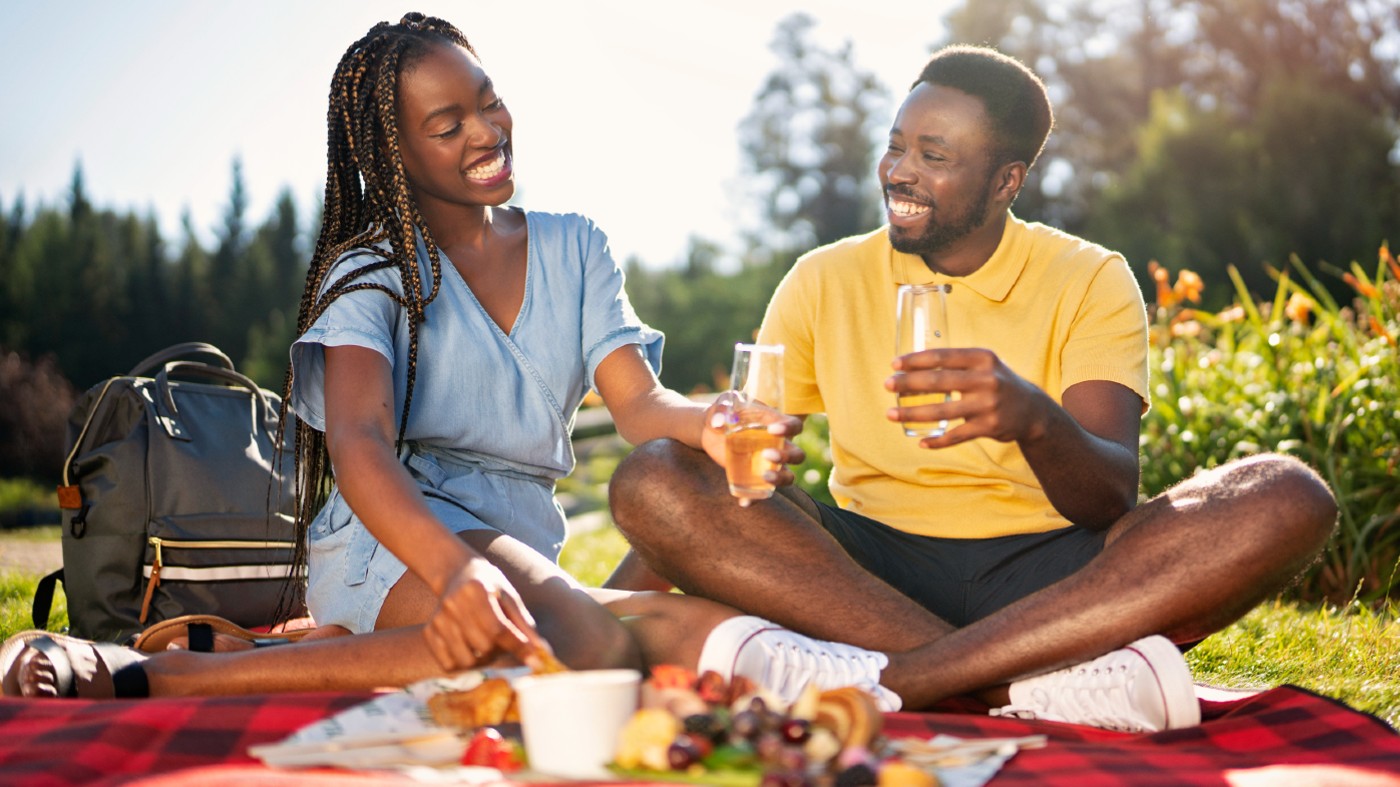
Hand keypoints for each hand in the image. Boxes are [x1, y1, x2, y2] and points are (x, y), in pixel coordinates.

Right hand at [424, 556, 552, 672]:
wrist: (457, 573)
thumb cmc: (489, 585)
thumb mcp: (510, 596)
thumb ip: (525, 624)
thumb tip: (542, 651)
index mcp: (477, 590)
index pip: (498, 629)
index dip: (518, 647)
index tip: (535, 661)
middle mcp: (453, 604)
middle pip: (483, 647)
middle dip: (500, 651)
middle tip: (504, 644)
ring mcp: (438, 619)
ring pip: (466, 661)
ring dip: (483, 661)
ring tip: (488, 647)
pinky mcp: (429, 632)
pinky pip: (448, 664)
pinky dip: (464, 664)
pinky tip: (471, 650)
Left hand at [703, 392, 805, 505]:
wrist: (710, 430)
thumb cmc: (724, 411)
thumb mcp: (723, 403)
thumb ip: (721, 408)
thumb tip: (718, 422)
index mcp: (775, 423)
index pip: (794, 426)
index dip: (789, 429)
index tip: (773, 430)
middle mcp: (777, 445)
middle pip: (797, 455)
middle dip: (787, 457)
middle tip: (767, 454)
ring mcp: (767, 464)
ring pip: (787, 476)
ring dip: (780, 479)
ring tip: (764, 478)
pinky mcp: (753, 477)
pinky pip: (760, 492)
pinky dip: (754, 499)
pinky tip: (743, 502)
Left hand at [886, 347, 1045, 448]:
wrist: (1032, 410)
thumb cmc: (997, 383)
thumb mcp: (984, 365)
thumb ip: (956, 363)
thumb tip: (912, 365)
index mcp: (982, 358)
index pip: (942, 356)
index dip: (916, 360)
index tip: (894, 364)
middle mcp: (987, 379)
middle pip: (939, 381)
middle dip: (909, 384)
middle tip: (888, 386)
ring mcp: (988, 404)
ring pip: (942, 411)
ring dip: (912, 413)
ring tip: (891, 414)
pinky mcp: (989, 427)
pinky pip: (956, 436)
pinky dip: (937, 441)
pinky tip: (921, 441)